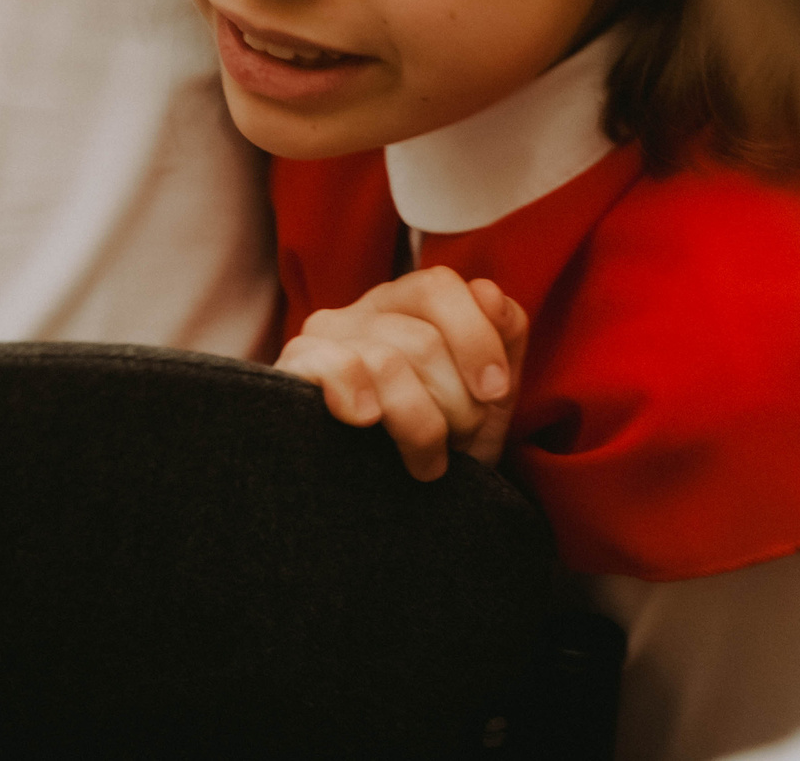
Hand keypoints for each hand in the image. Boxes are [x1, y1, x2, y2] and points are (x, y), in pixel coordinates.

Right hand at [278, 266, 528, 479]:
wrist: (400, 514)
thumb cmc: (444, 441)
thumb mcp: (489, 393)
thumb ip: (504, 334)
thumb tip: (489, 293)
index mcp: (409, 303)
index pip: (440, 286)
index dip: (476, 338)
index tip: (495, 394)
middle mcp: (364, 311)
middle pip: (423, 339)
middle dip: (456, 402)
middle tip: (458, 440)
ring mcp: (324, 339)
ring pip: (386, 363)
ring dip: (420, 425)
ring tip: (426, 461)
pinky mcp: (294, 372)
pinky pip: (334, 367)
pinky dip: (358, 394)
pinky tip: (367, 421)